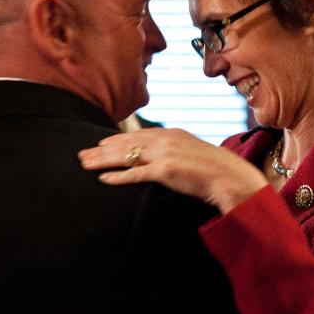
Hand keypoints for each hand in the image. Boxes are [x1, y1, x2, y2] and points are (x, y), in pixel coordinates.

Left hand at [78, 128, 268, 213]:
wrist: (232, 178)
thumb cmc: (216, 170)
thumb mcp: (195, 153)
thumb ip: (178, 152)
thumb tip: (166, 160)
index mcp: (173, 133)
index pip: (138, 135)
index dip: (117, 140)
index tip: (101, 144)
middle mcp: (166, 139)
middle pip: (127, 143)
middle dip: (102, 150)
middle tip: (82, 154)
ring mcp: (165, 154)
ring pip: (126, 156)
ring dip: (103, 161)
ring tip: (85, 165)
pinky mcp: (165, 170)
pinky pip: (135, 173)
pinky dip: (118, 176)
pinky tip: (103, 179)